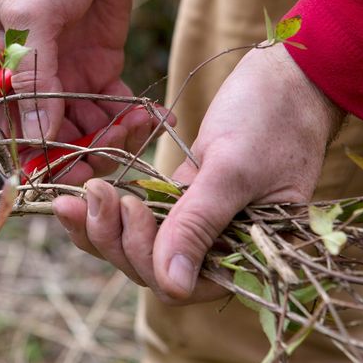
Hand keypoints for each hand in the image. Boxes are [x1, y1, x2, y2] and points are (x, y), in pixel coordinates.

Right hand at [0, 0, 155, 182]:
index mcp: (0, 78)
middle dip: (87, 151)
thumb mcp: (31, 15)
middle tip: (118, 144)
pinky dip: (136, 116)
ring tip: (144, 123)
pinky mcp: (101, 73)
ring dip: (116, 135)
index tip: (71, 171)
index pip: (12, 135)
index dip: (40, 160)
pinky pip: (117, 107)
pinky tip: (157, 117)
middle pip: (55, 141)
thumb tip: (38, 138)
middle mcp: (33, 88)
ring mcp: (68, 82)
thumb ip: (34, 77)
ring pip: (89, 130)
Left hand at [53, 44, 345, 303]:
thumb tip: (172, 287)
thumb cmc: (272, 117)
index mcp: (246, 256)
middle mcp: (221, 249)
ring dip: (103, 224)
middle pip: (151, 268)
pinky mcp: (182, 199)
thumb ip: (200, 225)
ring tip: (73, 196)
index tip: (128, 205)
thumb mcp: (232, 170)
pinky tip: (83, 193)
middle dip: (114, 236)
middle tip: (91, 192)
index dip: (146, 255)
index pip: (182, 283)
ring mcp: (199, 225)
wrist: (289, 76)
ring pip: (139, 245)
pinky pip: (141, 217)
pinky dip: (112, 207)